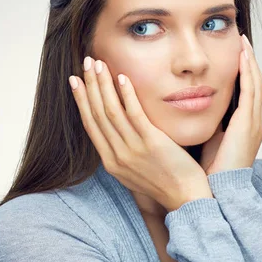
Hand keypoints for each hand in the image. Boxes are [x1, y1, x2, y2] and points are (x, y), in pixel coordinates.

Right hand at [69, 56, 211, 211]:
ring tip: (100, 64)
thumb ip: (123, 150)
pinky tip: (123, 77)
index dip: (81, 101)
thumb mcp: (134, 171)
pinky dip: (126, 95)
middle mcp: (117, 156)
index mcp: (111, 162)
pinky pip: (135, 115)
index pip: (90, 125)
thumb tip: (115, 131)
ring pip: (111, 112)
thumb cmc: (165, 183)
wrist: (186, 198)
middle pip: (97, 114)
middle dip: (89, 86)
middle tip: (86, 63)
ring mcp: (133, 150)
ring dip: (103, 85)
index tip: (75, 81)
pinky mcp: (151, 144)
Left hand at [201, 34, 261, 174]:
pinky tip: (242, 58)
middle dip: (250, 61)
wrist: (218, 192)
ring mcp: (254, 123)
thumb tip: (189, 108)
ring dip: (250, 62)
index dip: (244, 71)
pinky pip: (251, 92)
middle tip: (242, 41)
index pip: (248, 92)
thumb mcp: (209, 140)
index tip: (235, 53)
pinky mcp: (248, 125)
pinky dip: (248, 73)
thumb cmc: (210, 171)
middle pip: (256, 83)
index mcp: (246, 126)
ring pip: (256, 84)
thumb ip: (207, 123)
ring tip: (243, 43)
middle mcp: (254, 122)